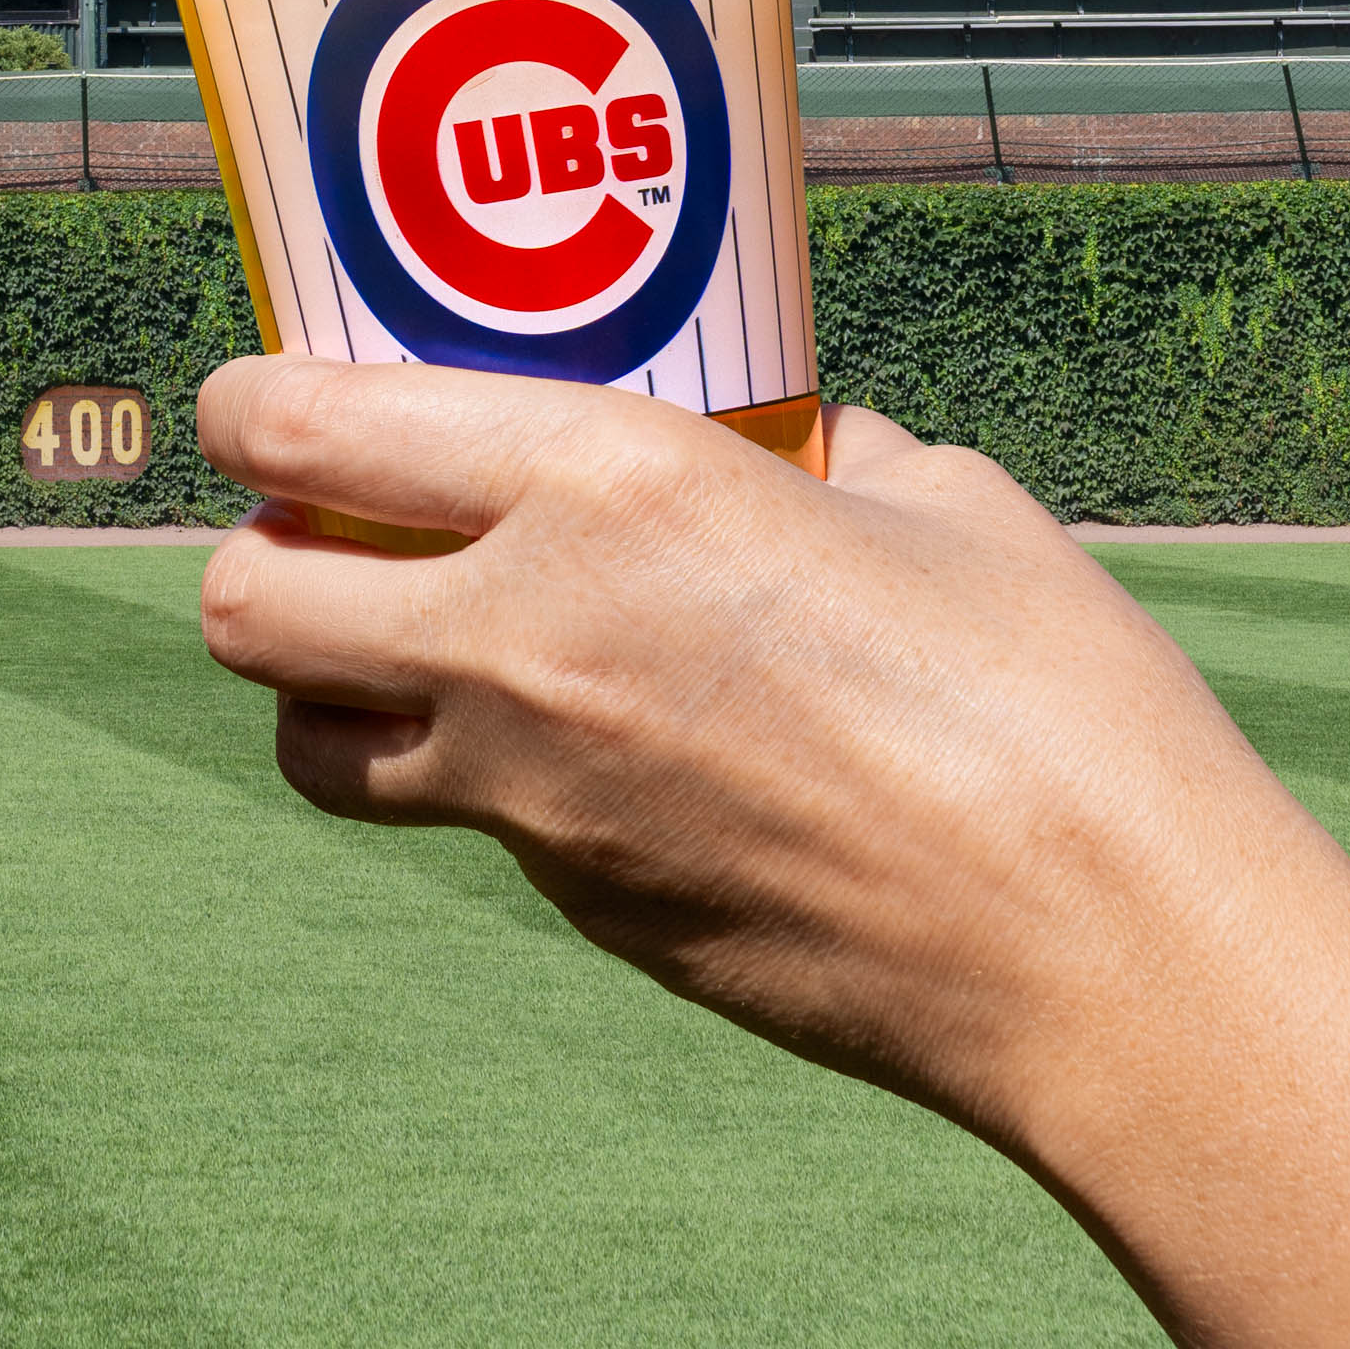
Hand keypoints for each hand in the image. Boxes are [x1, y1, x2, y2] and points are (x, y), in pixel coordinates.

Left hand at [199, 360, 1349, 1348]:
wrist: (1106, 952)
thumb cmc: (1048, 690)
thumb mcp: (925, 493)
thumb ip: (808, 452)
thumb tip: (781, 443)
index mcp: (603, 482)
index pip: (301, 429)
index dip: (249, 406)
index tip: (262, 396)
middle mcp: (524, 636)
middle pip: (242, 604)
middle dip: (260, 556)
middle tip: (334, 526)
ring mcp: (538, 800)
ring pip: (307, 743)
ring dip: (330, 689)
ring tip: (427, 645)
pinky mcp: (587, 913)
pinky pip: (469, 827)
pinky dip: (487, 779)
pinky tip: (613, 750)